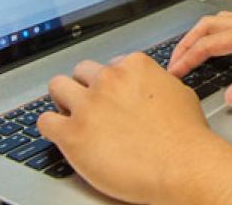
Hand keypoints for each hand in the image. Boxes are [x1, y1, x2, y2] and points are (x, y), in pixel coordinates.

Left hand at [38, 53, 231, 203]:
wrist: (183, 165)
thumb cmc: (186, 136)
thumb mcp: (179, 93)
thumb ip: (157, 84)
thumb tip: (151, 89)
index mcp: (134, 66)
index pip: (111, 65)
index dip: (112, 84)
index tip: (113, 98)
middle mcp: (108, 80)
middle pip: (81, 71)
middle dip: (85, 87)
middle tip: (92, 107)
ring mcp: (88, 105)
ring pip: (57, 87)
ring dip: (63, 101)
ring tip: (71, 117)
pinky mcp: (72, 133)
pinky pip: (45, 122)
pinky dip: (51, 128)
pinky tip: (61, 135)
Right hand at [168, 11, 231, 105]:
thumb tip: (231, 95)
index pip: (214, 40)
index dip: (191, 55)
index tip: (174, 71)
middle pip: (211, 24)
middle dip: (188, 41)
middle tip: (173, 61)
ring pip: (221, 22)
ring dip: (200, 35)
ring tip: (187, 53)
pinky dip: (214, 34)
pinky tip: (215, 46)